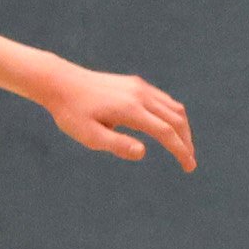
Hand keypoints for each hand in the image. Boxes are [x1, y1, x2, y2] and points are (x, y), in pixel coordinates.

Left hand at [36, 66, 196, 169]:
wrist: (59, 81)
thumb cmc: (71, 112)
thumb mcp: (89, 135)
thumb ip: (117, 144)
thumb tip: (143, 152)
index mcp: (131, 110)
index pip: (166, 132)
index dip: (181, 151)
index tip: (189, 167)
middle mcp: (140, 95)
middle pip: (176, 120)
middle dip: (186, 142)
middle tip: (189, 161)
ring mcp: (139, 87)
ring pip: (173, 108)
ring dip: (182, 128)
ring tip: (182, 146)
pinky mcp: (135, 83)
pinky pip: (164, 100)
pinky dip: (173, 115)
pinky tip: (168, 127)